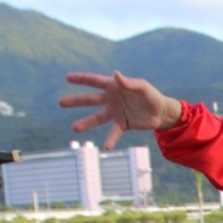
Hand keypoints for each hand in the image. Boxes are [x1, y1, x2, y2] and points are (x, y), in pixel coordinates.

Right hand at [60, 71, 182, 149]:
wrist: (162, 112)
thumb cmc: (152, 95)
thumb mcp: (143, 87)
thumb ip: (129, 82)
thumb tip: (115, 75)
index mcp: (114, 87)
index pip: (95, 81)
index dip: (82, 79)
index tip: (68, 77)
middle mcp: (111, 99)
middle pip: (90, 99)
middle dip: (75, 101)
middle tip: (60, 102)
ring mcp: (115, 112)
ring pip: (97, 118)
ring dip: (86, 123)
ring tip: (74, 128)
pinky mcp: (122, 124)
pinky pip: (113, 132)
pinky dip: (110, 139)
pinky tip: (105, 146)